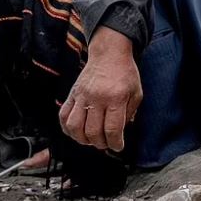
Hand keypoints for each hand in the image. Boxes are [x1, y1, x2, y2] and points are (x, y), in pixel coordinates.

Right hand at [59, 27, 142, 151]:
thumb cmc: (125, 74)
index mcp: (116, 98)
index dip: (115, 143)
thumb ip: (130, 113)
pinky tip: (76, 132)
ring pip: (75, 127)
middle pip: (93, 131)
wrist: (109, 54)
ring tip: (90, 140)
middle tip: (105, 144)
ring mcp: (82, 96)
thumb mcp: (136, 93)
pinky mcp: (72, 94)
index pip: (113, 129)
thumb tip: (120, 132)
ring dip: (82, 139)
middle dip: (100, 143)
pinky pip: (63, 116)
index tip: (118, 147)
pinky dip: (67, 129)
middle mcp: (97, 98)